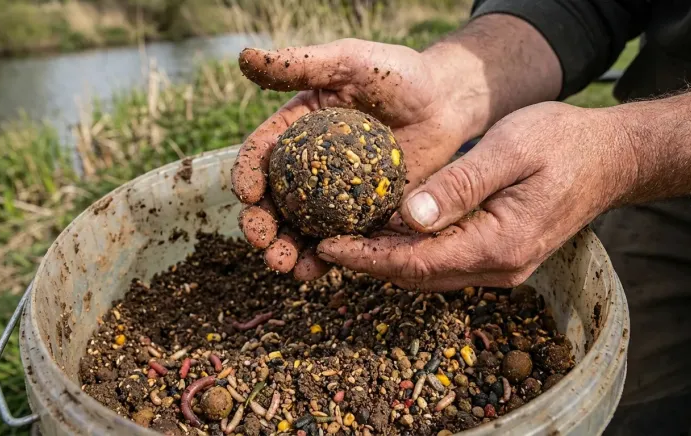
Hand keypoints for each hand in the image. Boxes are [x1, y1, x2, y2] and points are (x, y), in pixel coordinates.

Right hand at [232, 38, 478, 278]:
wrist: (446, 103)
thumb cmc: (399, 75)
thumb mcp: (349, 61)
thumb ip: (300, 63)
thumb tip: (244, 57)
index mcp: (296, 131)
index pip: (262, 154)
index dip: (248, 174)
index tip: (248, 193)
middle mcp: (309, 166)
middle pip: (274, 200)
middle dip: (260, 223)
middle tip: (261, 240)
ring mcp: (335, 195)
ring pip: (300, 226)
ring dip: (286, 248)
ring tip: (283, 264)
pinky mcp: (363, 215)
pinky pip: (340, 239)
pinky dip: (325, 257)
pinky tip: (315, 270)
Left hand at [316, 102, 635, 289]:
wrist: (612, 158)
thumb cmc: (562, 144)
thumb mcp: (509, 151)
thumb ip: (460, 185)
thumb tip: (408, 216)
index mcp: (499, 244)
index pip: (418, 262)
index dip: (368, 257)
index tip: (328, 246)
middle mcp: (500, 267)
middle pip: (419, 275)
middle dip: (369, 262)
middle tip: (323, 243)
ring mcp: (503, 267)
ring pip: (431, 273)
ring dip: (388, 260)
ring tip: (346, 239)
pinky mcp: (502, 256)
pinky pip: (447, 262)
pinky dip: (413, 252)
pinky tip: (390, 232)